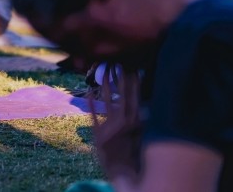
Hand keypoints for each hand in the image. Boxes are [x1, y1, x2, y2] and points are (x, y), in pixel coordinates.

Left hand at [91, 66, 141, 184]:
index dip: (134, 83)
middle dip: (122, 80)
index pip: (135, 98)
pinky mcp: (98, 132)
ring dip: (107, 86)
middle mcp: (124, 122)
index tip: (133, 68)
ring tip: (106, 71)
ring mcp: (110, 126)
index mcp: (135, 121)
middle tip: (121, 63)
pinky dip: (90, 103)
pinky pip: (93, 115)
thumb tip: (144, 102)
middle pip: (123, 96)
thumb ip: (138, 117)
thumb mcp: (137, 132)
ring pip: (108, 102)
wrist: (120, 168)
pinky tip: (88, 91)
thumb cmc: (129, 150)